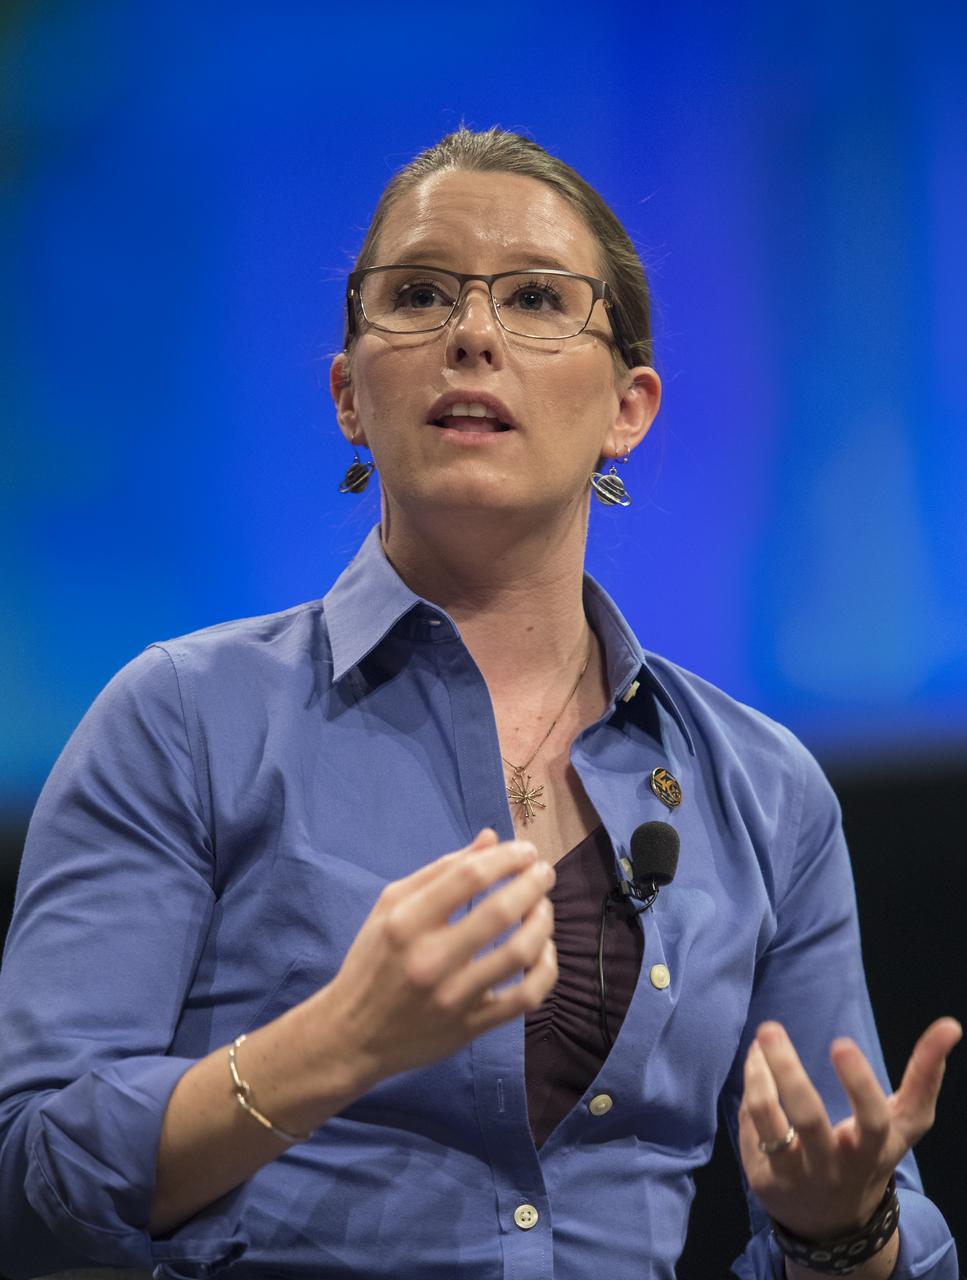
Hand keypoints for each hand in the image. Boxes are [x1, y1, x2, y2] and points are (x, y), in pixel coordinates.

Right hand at [313, 828, 557, 1089]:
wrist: (353, 1036)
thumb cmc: (372, 962)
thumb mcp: (390, 906)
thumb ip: (441, 870)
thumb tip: (491, 839)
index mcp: (406, 922)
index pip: (469, 877)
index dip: (508, 857)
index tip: (525, 851)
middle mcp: (429, 959)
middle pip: (500, 912)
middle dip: (534, 883)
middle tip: (544, 871)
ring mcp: (453, 997)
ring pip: (520, 953)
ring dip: (543, 921)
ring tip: (544, 907)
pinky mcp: (471, 1027)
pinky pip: (526, 997)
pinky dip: (546, 969)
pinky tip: (543, 951)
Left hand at [738, 1017, 961, 1241]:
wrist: (837, 1225)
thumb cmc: (870, 1153)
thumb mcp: (904, 1123)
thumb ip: (925, 1075)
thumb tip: (950, 1025)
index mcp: (874, 1149)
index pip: (873, 1119)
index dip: (859, 1083)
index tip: (841, 1043)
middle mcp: (836, 1166)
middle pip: (809, 1120)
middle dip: (788, 1072)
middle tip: (771, 1029)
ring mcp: (800, 1176)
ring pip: (772, 1126)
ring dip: (758, 1079)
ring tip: (759, 1043)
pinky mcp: (769, 1181)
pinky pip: (753, 1133)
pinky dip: (751, 1095)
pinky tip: (754, 1069)